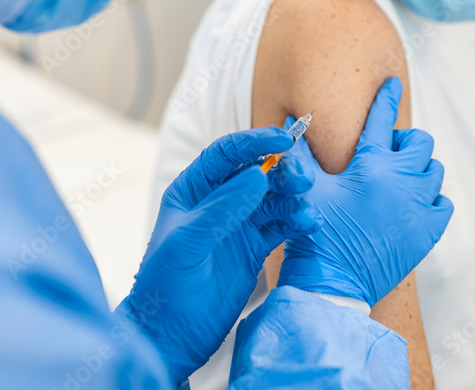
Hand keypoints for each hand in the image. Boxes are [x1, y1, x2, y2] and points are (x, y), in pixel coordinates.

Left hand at [117, 127, 321, 382]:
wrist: (170, 336)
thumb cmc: (166, 286)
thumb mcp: (188, 243)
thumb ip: (223, 209)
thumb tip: (258, 174)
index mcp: (193, 190)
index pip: (227, 154)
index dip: (255, 142)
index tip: (284, 138)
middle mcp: (218, 202)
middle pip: (257, 172)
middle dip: (282, 170)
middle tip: (304, 179)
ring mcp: (238, 225)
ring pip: (273, 198)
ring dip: (293, 198)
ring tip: (306, 210)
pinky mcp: (254, 249)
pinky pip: (281, 226)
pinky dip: (296, 222)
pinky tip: (308, 225)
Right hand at [277, 78, 453, 306]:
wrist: (333, 282)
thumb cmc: (316, 233)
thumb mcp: (306, 188)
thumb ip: (301, 154)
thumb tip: (289, 124)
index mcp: (370, 165)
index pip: (381, 119)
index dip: (386, 97)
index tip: (392, 84)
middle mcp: (401, 181)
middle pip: (420, 142)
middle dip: (404, 141)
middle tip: (386, 153)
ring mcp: (418, 207)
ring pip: (434, 170)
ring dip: (419, 169)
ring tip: (399, 180)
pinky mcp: (428, 232)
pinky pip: (443, 202)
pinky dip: (432, 199)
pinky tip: (412, 205)